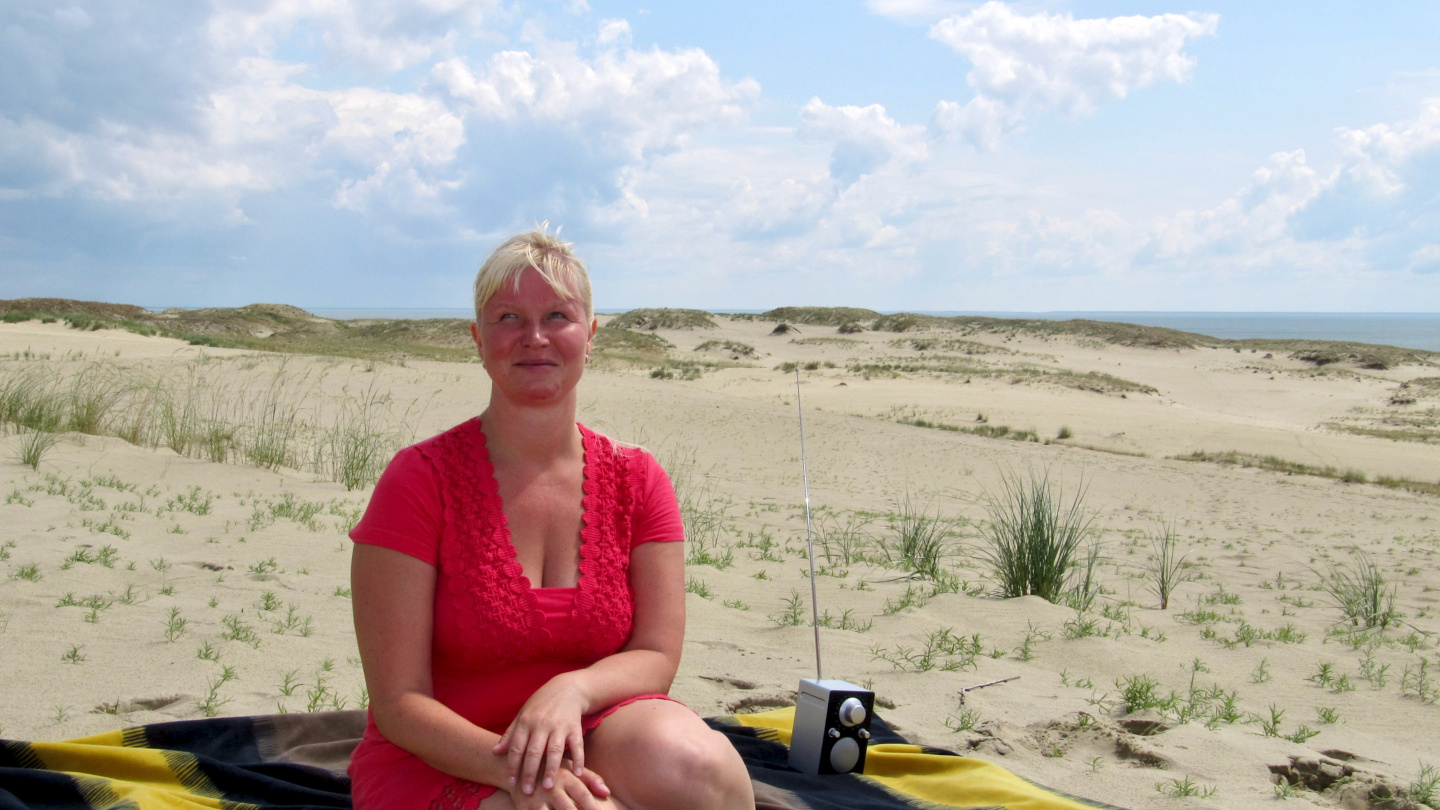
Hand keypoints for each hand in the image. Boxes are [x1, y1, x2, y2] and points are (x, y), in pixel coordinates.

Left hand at [493, 674, 593, 795]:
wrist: (567, 688)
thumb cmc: (541, 704)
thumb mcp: (522, 714)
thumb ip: (510, 734)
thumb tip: (494, 752)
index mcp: (526, 722)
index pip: (517, 747)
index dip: (513, 766)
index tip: (511, 782)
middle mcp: (542, 724)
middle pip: (534, 752)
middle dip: (530, 773)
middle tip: (527, 791)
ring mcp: (559, 726)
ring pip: (555, 750)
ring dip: (552, 769)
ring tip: (549, 787)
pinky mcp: (575, 727)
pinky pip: (577, 745)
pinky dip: (578, 759)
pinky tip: (576, 773)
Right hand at [506, 766, 609, 809]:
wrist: (516, 766)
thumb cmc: (550, 768)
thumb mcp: (569, 768)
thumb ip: (590, 779)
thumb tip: (607, 792)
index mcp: (565, 778)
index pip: (583, 795)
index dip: (593, 808)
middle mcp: (552, 788)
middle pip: (569, 809)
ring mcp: (537, 799)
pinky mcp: (525, 808)